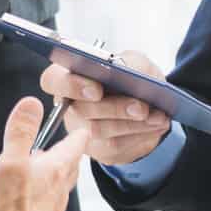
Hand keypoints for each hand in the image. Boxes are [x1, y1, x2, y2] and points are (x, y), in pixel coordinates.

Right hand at [0, 96, 87, 210]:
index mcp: (56, 168)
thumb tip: (31, 103)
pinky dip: (44, 194)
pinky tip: (30, 198)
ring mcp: (54, 209)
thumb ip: (21, 133)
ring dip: (55, 174)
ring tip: (42, 168)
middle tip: (64, 143)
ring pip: (60, 185)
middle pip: (70, 165)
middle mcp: (60, 189)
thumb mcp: (11, 162)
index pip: (76, 143)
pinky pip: (48, 203)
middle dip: (67, 152)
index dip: (78, 130)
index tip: (80, 123)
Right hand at [42, 48, 173, 166]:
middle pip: (81, 111)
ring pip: (100, 132)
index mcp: (70, 76)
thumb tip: (126, 73)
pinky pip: (116, 146)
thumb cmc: (132, 77)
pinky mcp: (99, 149)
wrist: (148, 103)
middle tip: (140, 107)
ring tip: (156, 116)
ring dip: (132, 124)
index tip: (97, 90)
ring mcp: (82, 131)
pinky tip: (157, 125)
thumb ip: (129, 62)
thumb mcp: (135, 61)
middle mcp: (71, 106)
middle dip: (114, 109)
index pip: (53, 80)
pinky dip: (141, 134)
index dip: (71, 86)